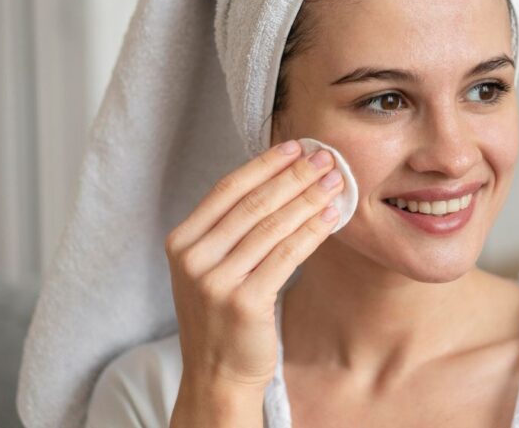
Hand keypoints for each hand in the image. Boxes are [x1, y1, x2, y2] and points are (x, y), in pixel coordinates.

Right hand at [164, 139, 343, 390]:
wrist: (218, 371)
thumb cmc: (223, 312)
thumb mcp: (211, 265)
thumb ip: (231, 226)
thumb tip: (280, 175)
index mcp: (182, 241)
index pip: (227, 189)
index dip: (264, 164)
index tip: (296, 146)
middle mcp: (193, 258)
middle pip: (253, 203)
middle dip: (295, 176)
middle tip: (326, 158)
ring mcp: (215, 281)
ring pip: (273, 226)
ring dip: (309, 198)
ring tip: (337, 181)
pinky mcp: (243, 302)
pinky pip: (287, 255)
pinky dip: (313, 230)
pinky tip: (332, 216)